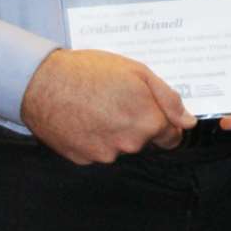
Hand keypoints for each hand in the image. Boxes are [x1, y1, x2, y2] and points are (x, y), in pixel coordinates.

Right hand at [20, 48, 195, 163]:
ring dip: (114, 131)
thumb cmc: (90, 71)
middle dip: (137, 123)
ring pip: (120, 147)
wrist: (42, 83)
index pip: (171, 137)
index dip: (164, 122)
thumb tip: (188, 122)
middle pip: (144, 141)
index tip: (150, 110)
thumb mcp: (137, 71)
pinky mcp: (83, 159)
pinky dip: (94, 138)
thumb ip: (168, 98)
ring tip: (95, 105)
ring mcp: (105, 155)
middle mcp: (130, 144)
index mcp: (147, 122)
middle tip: (116, 99)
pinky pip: (97, 150)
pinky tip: (82, 117)